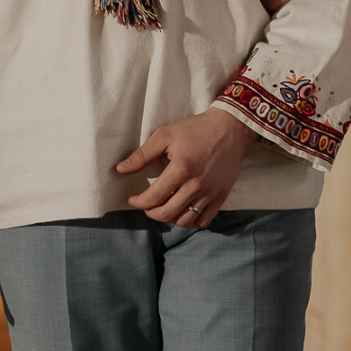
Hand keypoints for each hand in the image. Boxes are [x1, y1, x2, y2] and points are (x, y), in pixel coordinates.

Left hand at [116, 106, 257, 226]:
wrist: (229, 128)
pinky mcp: (221, 196)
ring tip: (164, 208)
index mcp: (180, 169)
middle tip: (147, 205)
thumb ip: (142, 155)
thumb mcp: (165, 135)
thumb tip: (121, 169)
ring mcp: (210, 193)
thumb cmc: (196, 129)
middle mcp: (196, 185)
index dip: (138, 202)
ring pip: (184, 221)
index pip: (153, 198)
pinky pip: (203, 221)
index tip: (133, 199)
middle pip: (167, 213)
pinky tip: (182, 212)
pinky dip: (190, 222)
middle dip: (151, 213)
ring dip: (169, 218)